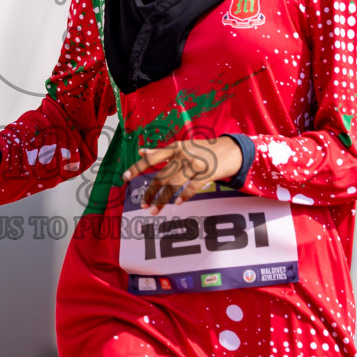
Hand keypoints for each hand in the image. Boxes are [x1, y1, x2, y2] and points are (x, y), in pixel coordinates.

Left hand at [120, 135, 242, 213]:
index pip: (152, 158)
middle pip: (161, 176)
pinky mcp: (208, 173)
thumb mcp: (181, 146)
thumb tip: (140, 151)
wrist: (232, 149)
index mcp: (175, 148)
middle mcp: (183, 155)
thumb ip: (161, 151)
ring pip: (173, 184)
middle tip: (143, 205)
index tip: (124, 177)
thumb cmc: (203, 149)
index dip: (137, 167)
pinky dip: (184, 196)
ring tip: (154, 210)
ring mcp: (195, 164)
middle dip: (150, 192)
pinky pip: (192, 187)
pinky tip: (178, 203)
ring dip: (162, 199)